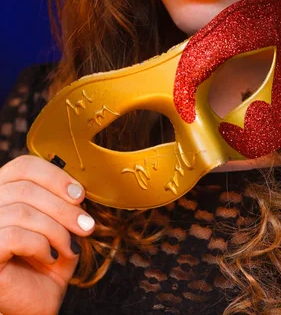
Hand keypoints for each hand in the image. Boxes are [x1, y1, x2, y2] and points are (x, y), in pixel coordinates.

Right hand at [0, 155, 94, 314]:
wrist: (36, 303)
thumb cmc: (46, 262)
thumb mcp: (59, 224)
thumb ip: (63, 201)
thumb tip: (77, 188)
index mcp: (3, 192)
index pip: (23, 166)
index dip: (55, 176)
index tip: (80, 195)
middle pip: (25, 187)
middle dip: (63, 207)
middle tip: (86, 225)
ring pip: (23, 211)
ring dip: (56, 229)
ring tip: (70, 246)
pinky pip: (14, 236)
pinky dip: (40, 244)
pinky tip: (50, 257)